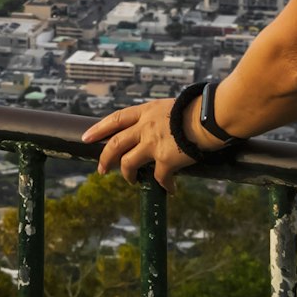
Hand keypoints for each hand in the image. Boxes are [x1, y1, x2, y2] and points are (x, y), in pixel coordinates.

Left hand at [89, 90, 207, 188]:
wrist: (209, 117)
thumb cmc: (197, 109)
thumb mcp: (171, 106)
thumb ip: (159, 117)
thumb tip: (160, 127)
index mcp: (146, 112)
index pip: (115, 119)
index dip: (99, 128)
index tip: (87, 137)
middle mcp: (144, 127)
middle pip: (115, 143)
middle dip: (105, 158)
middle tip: (101, 169)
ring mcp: (152, 143)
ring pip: (128, 163)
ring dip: (128, 174)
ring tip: (131, 181)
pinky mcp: (165, 160)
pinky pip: (159, 178)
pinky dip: (164, 185)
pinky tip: (170, 190)